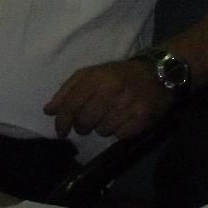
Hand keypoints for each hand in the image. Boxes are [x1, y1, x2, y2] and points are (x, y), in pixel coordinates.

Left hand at [42, 58, 173, 140]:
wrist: (158, 72)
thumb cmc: (119, 74)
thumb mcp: (92, 74)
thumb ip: (68, 90)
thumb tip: (49, 111)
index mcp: (97, 78)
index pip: (71, 106)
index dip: (62, 122)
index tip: (61, 131)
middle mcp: (112, 91)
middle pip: (85, 122)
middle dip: (83, 126)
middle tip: (88, 123)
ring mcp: (129, 105)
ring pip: (102, 130)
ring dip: (103, 127)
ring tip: (110, 117)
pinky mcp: (143, 117)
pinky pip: (120, 135)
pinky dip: (119, 131)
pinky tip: (124, 121)